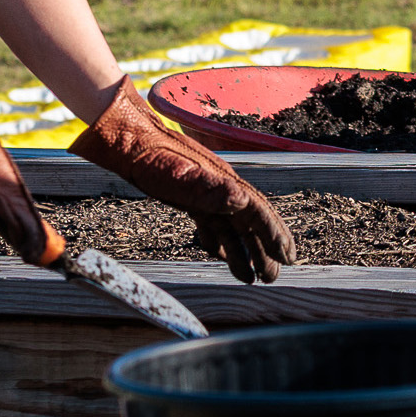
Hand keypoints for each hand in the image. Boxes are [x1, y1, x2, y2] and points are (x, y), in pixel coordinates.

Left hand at [70, 87, 296, 282]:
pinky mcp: (188, 197)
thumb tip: (242, 199)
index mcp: (224, 183)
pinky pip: (211, 223)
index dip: (274, 234)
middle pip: (250, 222)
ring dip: (244, 251)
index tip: (288, 256)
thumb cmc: (150, 159)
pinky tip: (219, 254)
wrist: (127, 139)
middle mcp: (220, 188)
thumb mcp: (178, 176)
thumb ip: (209, 189)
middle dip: (266, 249)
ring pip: (231, 226)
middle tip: (275, 275)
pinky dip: (219, 241)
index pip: (257, 212)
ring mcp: (205, 193)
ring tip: (253, 277)